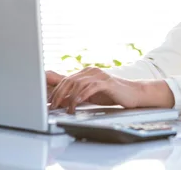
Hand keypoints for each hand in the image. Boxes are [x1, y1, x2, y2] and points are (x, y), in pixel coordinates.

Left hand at [48, 67, 174, 113]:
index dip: (55, 90)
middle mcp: (91, 71)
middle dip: (58, 95)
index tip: (48, 102)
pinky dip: (81, 96)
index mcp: (86, 72)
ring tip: (66, 109)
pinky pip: (90, 88)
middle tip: (52, 107)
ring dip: (68, 98)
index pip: (65, 79)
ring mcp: (99, 75)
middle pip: (68, 81)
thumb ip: (78, 95)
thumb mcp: (91, 95)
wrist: (133, 94)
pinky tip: (76, 104)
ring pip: (77, 84)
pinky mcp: (106, 82)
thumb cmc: (112, 95)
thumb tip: (61, 102)